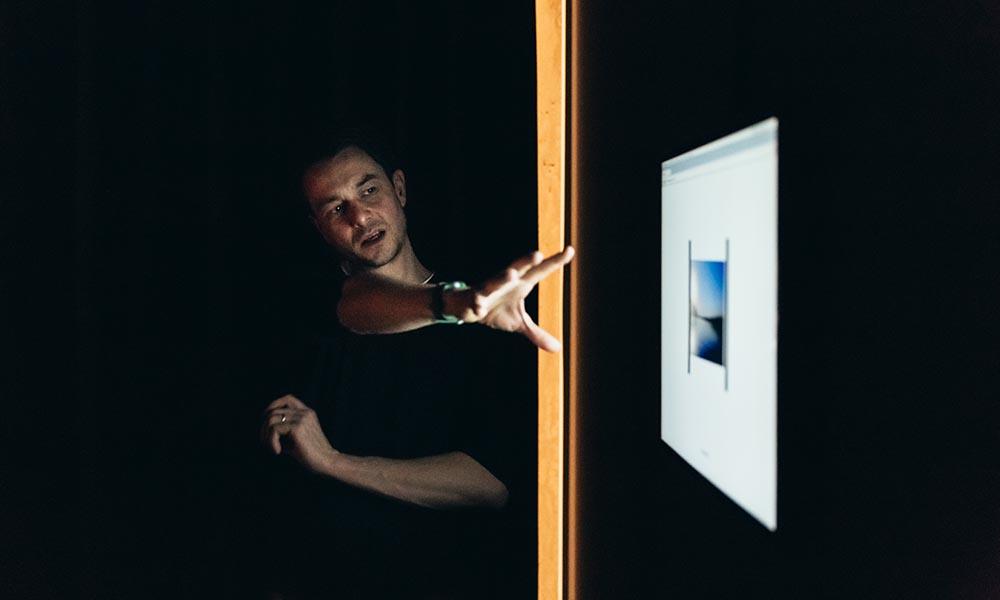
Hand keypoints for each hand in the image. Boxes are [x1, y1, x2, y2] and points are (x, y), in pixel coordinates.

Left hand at [261, 394, 337, 475]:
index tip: (266, 421)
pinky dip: (271, 442)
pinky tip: (277, 451)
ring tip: (272, 448)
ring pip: (271, 420)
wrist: (327, 462)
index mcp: (307, 413)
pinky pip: (274, 430)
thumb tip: (263, 432)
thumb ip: (284, 432)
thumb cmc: (310, 455)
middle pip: (274, 411)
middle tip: (267, 444)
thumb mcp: (295, 439)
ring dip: (265, 436)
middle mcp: (305, 413)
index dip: (273, 406)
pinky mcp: (298, 428)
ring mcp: (302, 419)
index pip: (287, 398)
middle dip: (264, 428)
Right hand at [450, 246, 574, 351]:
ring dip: (502, 278)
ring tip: (512, 274)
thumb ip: (537, 334)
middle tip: (538, 254)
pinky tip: (480, 308)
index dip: (555, 262)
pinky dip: (478, 303)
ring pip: (495, 281)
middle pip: (518, 268)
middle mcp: (506, 282)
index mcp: (521, 283)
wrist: (467, 307)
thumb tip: (557, 349)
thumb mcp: (519, 323)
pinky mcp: (474, 298)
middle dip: (527, 261)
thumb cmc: (497, 310)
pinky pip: (476, 300)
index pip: (541, 271)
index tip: (570, 250)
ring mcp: (489, 289)